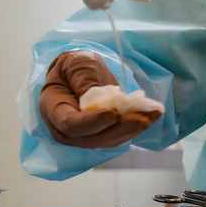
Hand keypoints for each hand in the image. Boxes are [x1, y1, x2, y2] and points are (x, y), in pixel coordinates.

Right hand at [38, 50, 160, 148]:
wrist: (75, 73)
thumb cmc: (71, 66)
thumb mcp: (76, 65)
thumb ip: (84, 81)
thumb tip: (98, 99)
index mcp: (53, 109)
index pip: (71, 124)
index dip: (93, 122)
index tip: (115, 114)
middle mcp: (65, 130)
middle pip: (92, 139)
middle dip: (119, 130)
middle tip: (142, 119)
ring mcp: (82, 136)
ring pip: (107, 140)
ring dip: (132, 130)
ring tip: (151, 116)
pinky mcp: (99, 135)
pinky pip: (117, 136)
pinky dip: (135, 127)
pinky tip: (151, 116)